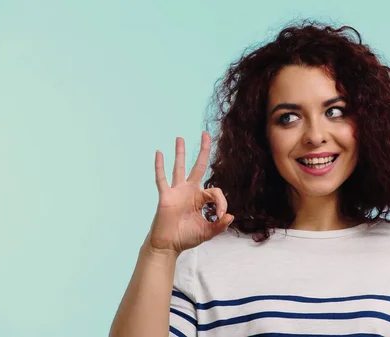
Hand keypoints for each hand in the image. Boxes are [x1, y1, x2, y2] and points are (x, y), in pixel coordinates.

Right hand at [146, 132, 233, 253]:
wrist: (168, 245)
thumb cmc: (186, 237)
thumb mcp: (207, 232)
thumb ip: (219, 225)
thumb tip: (230, 216)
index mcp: (200, 198)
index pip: (215, 191)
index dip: (221, 202)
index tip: (221, 214)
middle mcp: (189, 191)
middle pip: (198, 166)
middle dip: (203, 151)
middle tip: (205, 134)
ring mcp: (177, 192)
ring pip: (179, 167)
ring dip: (180, 153)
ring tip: (180, 138)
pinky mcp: (166, 196)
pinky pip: (162, 179)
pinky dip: (160, 166)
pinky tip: (159, 153)